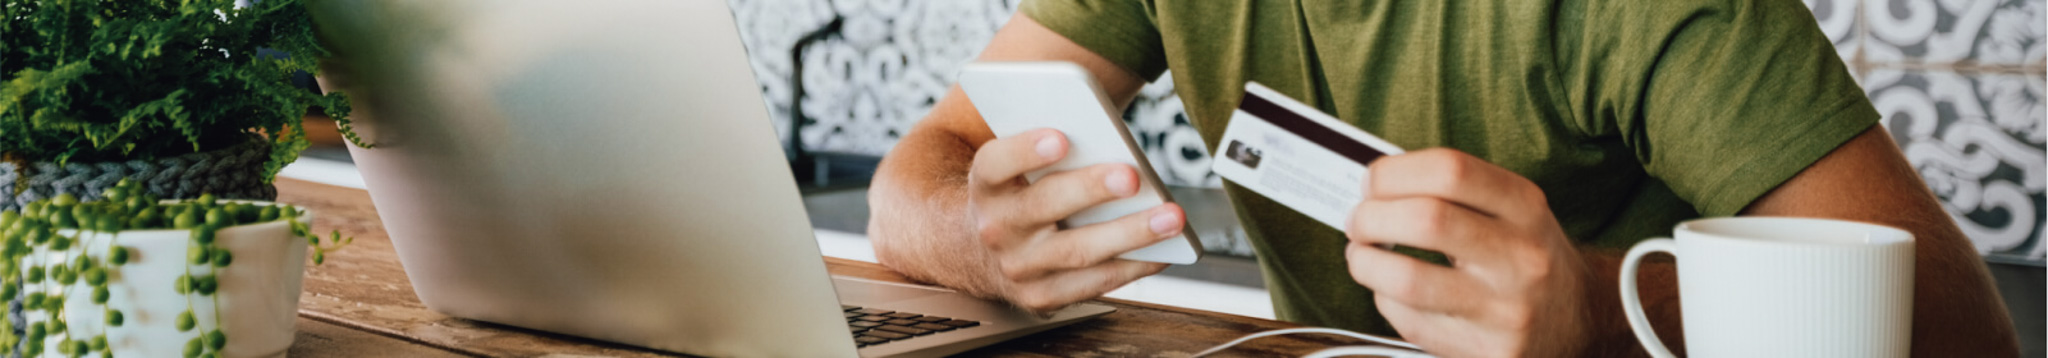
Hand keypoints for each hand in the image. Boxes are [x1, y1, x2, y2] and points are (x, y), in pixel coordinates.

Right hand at [966, 128, 1181, 311]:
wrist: (980, 253)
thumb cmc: (1021, 194)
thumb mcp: (1018, 169)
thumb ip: (1052, 152)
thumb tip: (1113, 146)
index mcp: (986, 184)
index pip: (996, 163)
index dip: (1025, 151)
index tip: (1061, 138)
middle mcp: (995, 228)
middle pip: (1043, 205)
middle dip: (1090, 190)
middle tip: (1132, 177)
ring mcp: (1016, 268)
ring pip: (1076, 250)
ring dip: (1129, 234)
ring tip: (1171, 218)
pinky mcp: (1039, 297)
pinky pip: (1092, 283)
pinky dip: (1132, 267)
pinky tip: (1163, 252)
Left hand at [1343, 148, 1592, 356]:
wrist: (1579, 320)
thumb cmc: (1527, 255)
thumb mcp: (1512, 210)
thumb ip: (1451, 191)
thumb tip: (1374, 183)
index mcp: (1525, 207)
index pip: (1450, 170)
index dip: (1393, 172)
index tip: (1372, 182)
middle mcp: (1520, 257)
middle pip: (1425, 221)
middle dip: (1370, 217)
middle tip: (1358, 221)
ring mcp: (1503, 309)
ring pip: (1407, 280)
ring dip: (1365, 262)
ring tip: (1362, 255)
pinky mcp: (1485, 349)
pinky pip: (1409, 321)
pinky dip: (1385, 300)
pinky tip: (1393, 292)